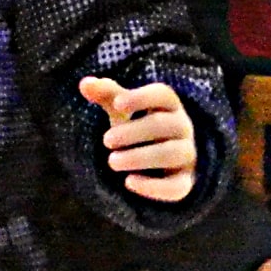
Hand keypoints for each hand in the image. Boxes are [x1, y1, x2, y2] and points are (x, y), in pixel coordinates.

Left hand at [80, 77, 196, 202]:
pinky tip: (128, 182)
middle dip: (133, 131)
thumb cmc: (140, 128)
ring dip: (140, 157)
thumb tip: (84, 83)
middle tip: (106, 140)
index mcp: (170, 106)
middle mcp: (183, 128)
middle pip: (164, 124)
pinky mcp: (184, 182)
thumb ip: (107, 95)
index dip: (141, 97)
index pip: (163, 94)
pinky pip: (176, 186)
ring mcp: (187, 155)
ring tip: (111, 161)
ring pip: (171, 153)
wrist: (162, 163)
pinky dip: (154, 187)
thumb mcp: (124, 111)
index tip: (117, 103)